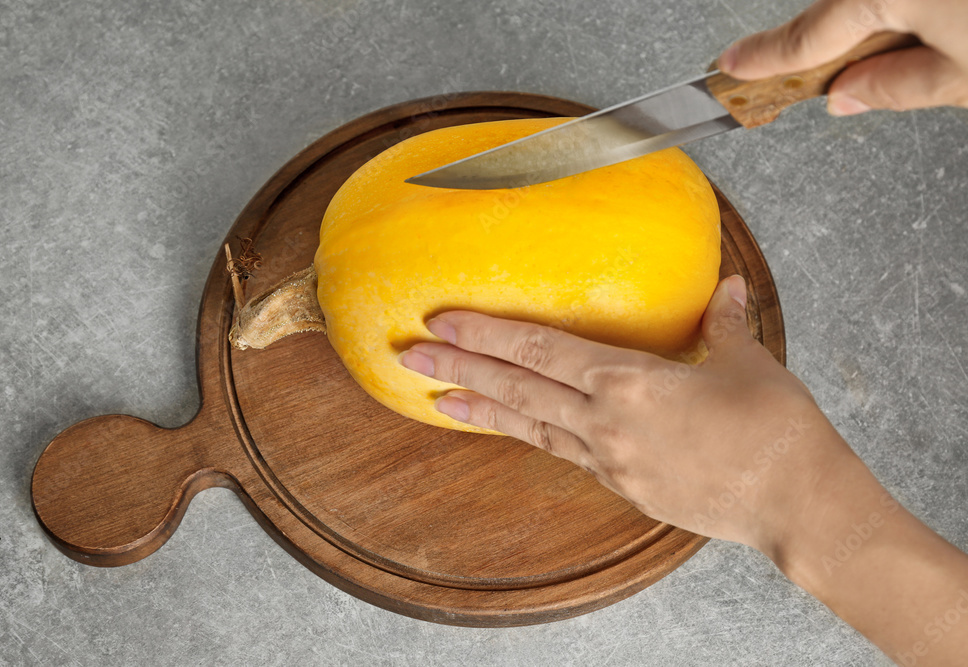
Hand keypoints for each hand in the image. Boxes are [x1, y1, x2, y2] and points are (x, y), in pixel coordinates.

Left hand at [400, 275, 967, 663]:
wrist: (798, 506)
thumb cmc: (776, 432)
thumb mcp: (747, 362)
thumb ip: (722, 319)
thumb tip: (723, 283)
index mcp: (630, 384)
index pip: (540, 351)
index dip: (488, 334)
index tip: (443, 322)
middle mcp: (607, 424)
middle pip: (519, 391)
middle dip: (462, 371)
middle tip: (414, 357)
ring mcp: (611, 462)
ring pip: (533, 428)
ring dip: (485, 411)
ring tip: (442, 401)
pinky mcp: (625, 488)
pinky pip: (565, 453)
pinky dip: (534, 435)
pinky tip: (518, 427)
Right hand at [716, 0, 967, 114]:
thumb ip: (900, 84)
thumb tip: (847, 94)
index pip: (806, 35)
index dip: (761, 57)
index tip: (729, 64)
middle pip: (847, 6)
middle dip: (849, 42)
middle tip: (850, 81)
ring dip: (897, 17)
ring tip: (945, 43)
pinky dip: (920, 5)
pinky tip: (952, 18)